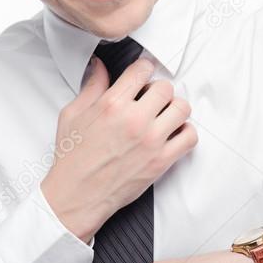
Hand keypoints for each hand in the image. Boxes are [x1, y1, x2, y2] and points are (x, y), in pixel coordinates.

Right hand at [41, 56, 197, 242]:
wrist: (76, 196)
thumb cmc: (72, 158)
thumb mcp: (72, 115)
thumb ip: (91, 87)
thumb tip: (99, 66)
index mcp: (112, 104)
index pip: (142, 70)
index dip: (144, 69)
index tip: (143, 75)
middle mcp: (134, 119)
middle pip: (166, 88)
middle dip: (158, 90)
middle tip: (151, 99)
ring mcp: (150, 140)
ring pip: (182, 108)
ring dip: (174, 109)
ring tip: (164, 116)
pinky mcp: (161, 161)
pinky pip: (190, 137)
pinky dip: (185, 133)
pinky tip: (172, 134)